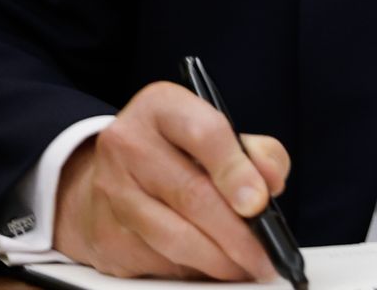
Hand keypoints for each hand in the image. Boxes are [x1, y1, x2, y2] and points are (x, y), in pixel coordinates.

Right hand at [52, 81, 291, 279]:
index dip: (236, 170)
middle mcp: (128, 143)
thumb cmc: (177, 153)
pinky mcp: (107, 234)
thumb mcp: (217, 134)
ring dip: (219, 261)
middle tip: (265, 255)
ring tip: (247, 266)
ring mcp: (111, 191)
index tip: (260, 203)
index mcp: (161, 107)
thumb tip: (270, 182)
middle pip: (191, 194)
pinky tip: (212, 266)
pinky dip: (193, 270)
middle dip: (238, 233)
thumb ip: (255, 152)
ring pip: (174, 237)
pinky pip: (158, 261)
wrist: (113, 176)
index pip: (204, 134)